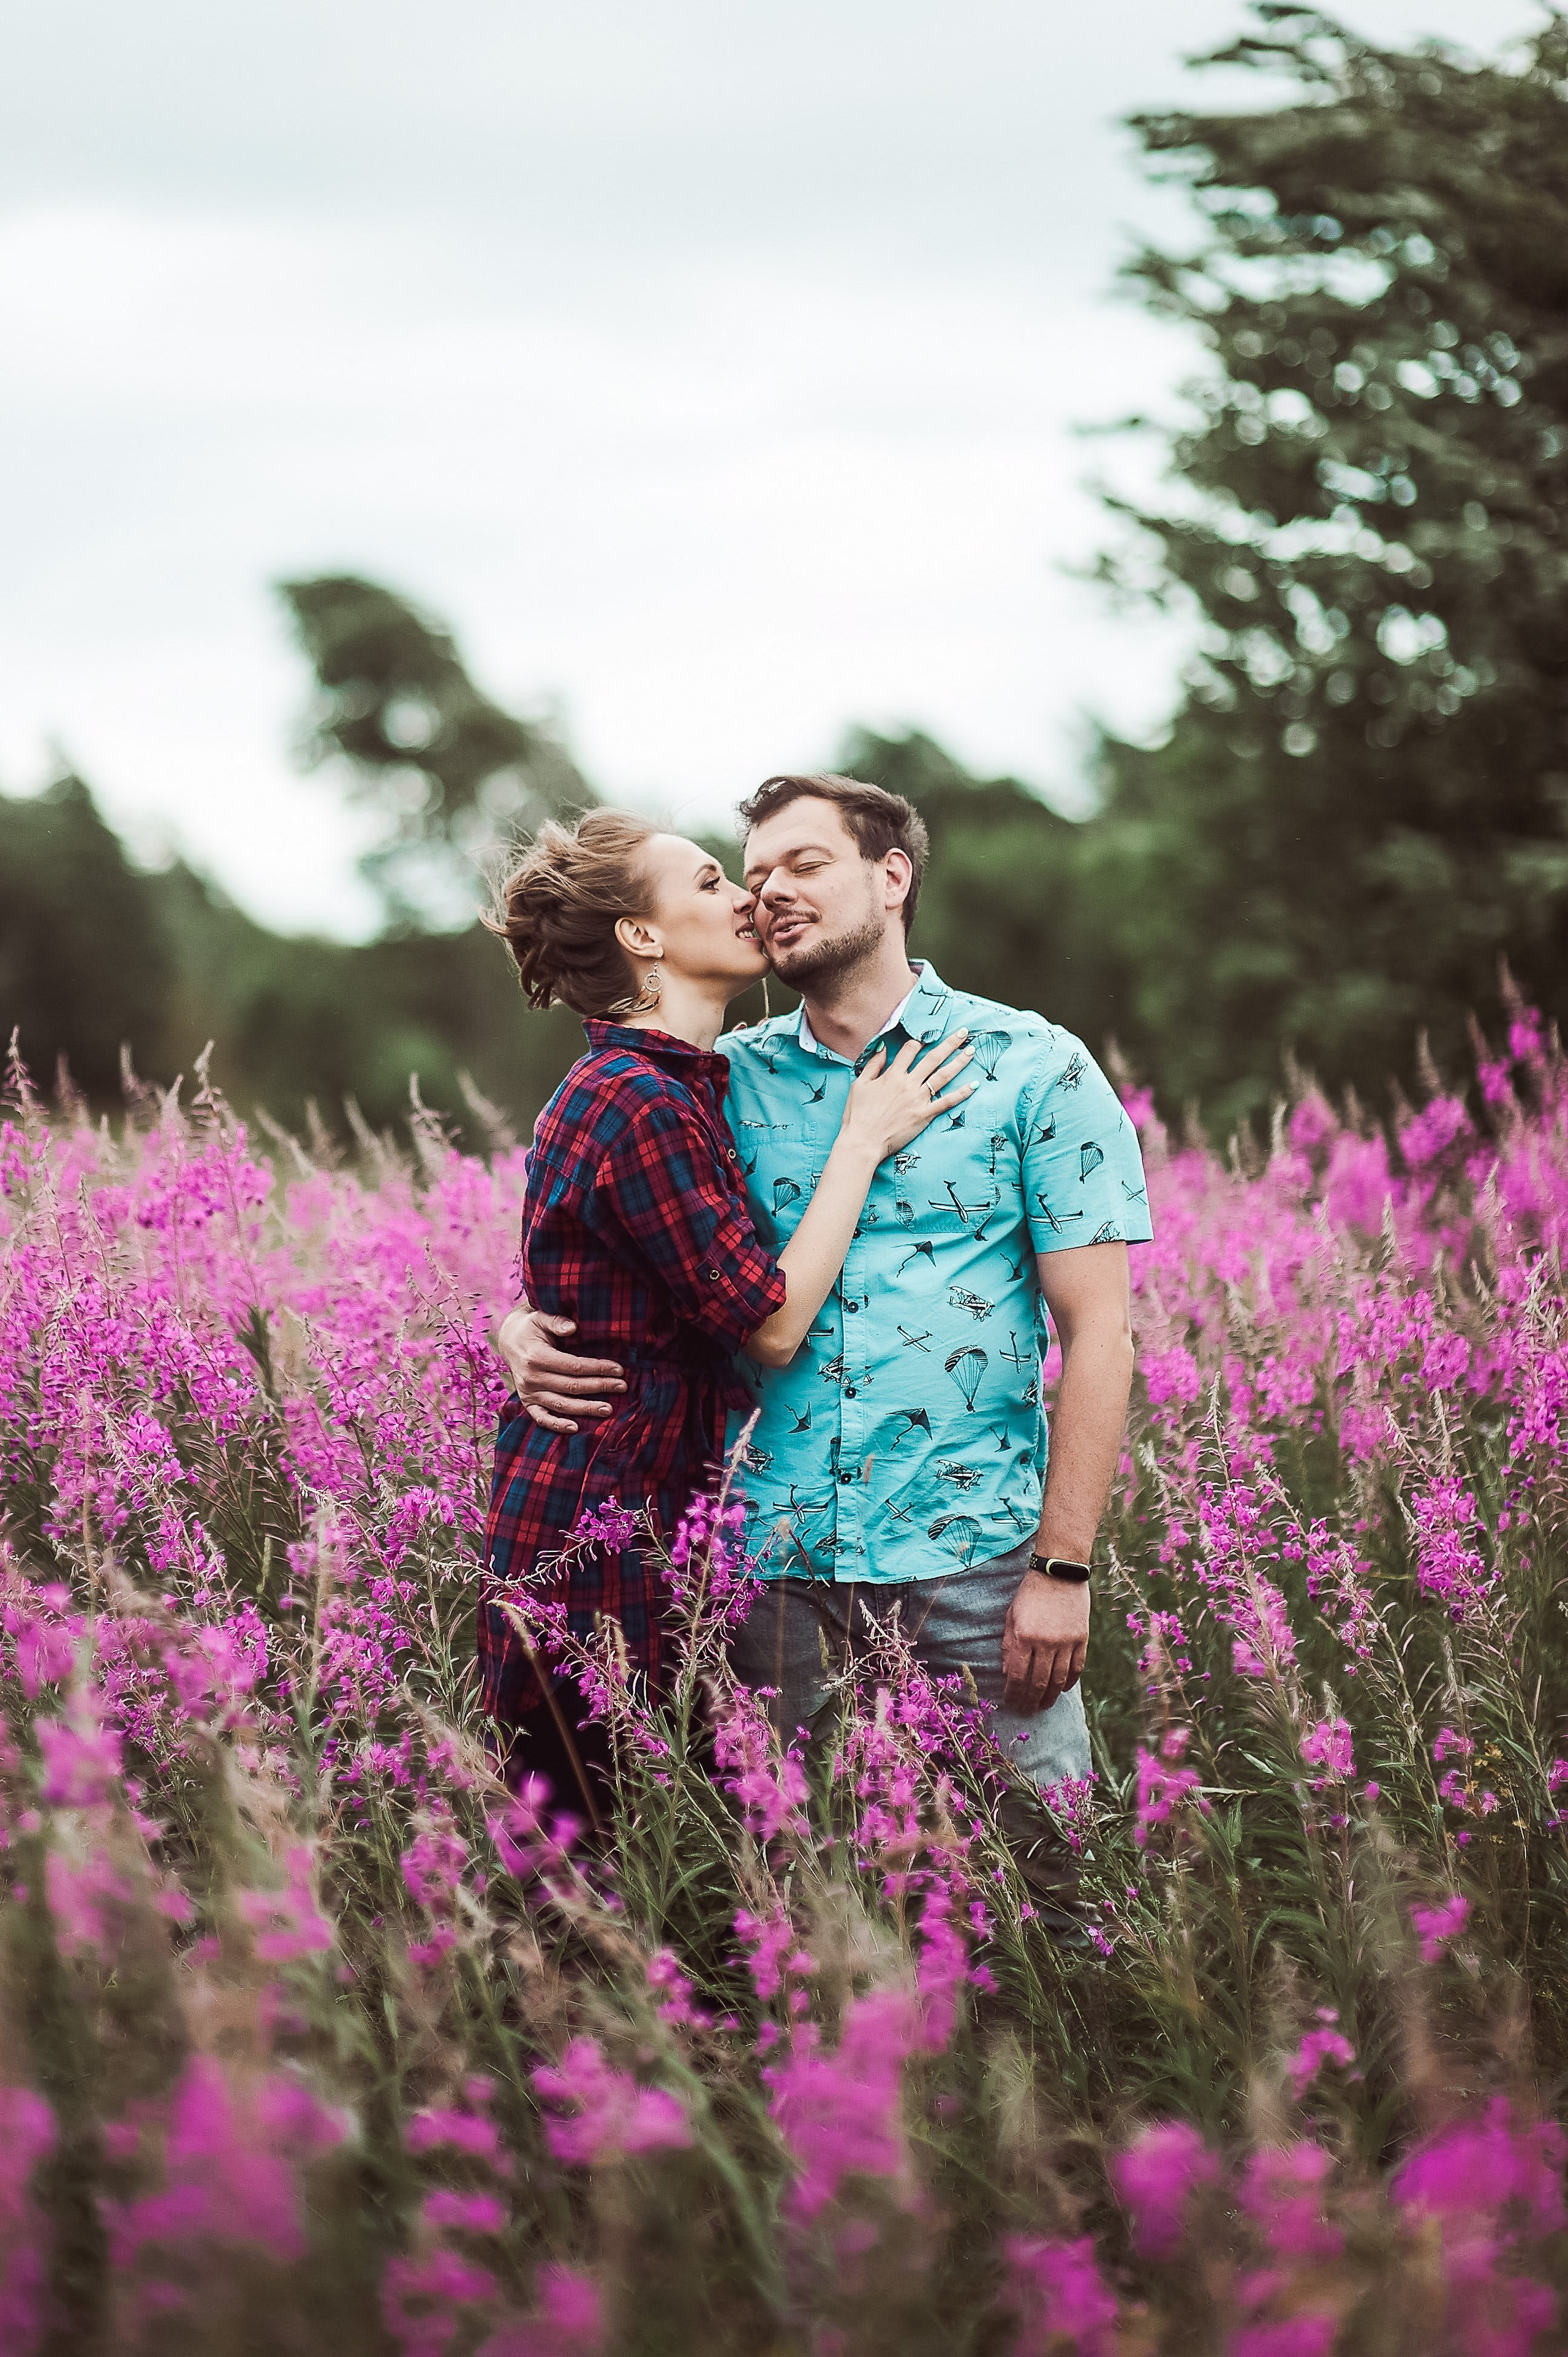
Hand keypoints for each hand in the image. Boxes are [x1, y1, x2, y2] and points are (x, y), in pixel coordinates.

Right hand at [496, 1307, 625, 1435]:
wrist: (509, 1340)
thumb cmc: (531, 1327)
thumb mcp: (540, 1318)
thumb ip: (556, 1322)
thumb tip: (573, 1327)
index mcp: (536, 1357)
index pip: (574, 1366)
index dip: (598, 1368)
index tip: (618, 1370)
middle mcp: (532, 1378)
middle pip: (572, 1387)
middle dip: (600, 1386)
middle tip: (622, 1387)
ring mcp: (529, 1392)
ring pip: (561, 1405)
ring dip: (586, 1409)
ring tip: (609, 1409)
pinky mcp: (527, 1402)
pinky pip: (542, 1418)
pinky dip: (557, 1425)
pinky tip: (576, 1428)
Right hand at [836, 1032, 975, 1161]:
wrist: (863, 1142)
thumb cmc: (858, 1115)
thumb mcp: (860, 1085)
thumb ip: (873, 1065)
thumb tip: (882, 1048)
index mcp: (892, 1075)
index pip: (910, 1050)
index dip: (919, 1041)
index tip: (928, 1037)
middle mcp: (908, 1084)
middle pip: (933, 1058)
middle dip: (950, 1043)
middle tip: (964, 1032)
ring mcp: (918, 1099)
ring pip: (943, 1076)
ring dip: (959, 1062)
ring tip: (971, 1051)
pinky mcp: (925, 1115)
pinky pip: (947, 1102)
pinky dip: (961, 1093)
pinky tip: (974, 1085)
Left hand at [1001, 1570, 1088, 1714]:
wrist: (1059, 1573)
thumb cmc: (1030, 1594)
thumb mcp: (1012, 1616)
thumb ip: (1009, 1646)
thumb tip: (1008, 1674)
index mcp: (1024, 1637)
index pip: (1018, 1676)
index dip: (1014, 1694)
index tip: (1011, 1703)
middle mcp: (1045, 1643)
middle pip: (1038, 1682)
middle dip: (1030, 1701)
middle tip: (1026, 1712)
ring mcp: (1066, 1642)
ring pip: (1058, 1680)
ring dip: (1049, 1697)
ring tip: (1043, 1706)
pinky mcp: (1081, 1639)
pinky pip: (1077, 1668)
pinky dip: (1069, 1682)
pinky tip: (1061, 1690)